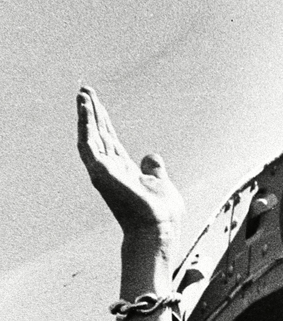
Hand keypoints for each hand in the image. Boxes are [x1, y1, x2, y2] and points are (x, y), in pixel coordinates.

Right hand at [77, 86, 183, 235]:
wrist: (159, 230)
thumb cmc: (161, 215)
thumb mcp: (161, 183)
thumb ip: (154, 168)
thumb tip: (150, 155)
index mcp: (124, 170)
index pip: (109, 140)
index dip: (103, 120)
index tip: (96, 102)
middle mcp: (110, 170)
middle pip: (98, 135)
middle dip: (91, 112)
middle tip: (84, 89)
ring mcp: (104, 172)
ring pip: (90, 138)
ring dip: (85, 116)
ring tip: (82, 96)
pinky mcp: (101, 174)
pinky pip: (89, 147)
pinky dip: (85, 129)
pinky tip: (85, 113)